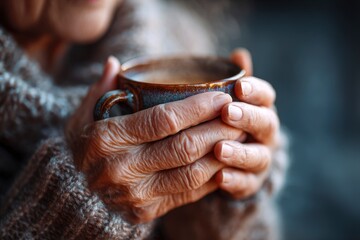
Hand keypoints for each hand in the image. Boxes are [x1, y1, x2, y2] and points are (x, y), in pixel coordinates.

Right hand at [66, 57, 245, 222]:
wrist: (74, 193)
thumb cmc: (84, 146)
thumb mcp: (82, 116)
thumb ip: (99, 90)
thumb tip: (114, 63)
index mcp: (107, 139)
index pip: (163, 120)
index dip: (197, 107)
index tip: (221, 96)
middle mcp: (122, 169)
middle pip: (184, 147)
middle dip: (218, 128)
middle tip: (238, 115)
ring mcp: (136, 195)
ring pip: (192, 173)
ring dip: (222, 152)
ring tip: (239, 135)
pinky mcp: (147, 212)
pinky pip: (188, 194)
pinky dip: (212, 176)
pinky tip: (226, 160)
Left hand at [214, 49, 279, 198]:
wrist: (239, 160)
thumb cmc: (232, 122)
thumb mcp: (233, 100)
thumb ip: (235, 80)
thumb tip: (239, 53)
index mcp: (261, 109)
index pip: (266, 96)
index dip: (255, 91)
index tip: (239, 86)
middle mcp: (266, 134)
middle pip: (265, 124)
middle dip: (247, 118)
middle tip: (227, 113)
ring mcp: (261, 159)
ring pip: (257, 156)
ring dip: (239, 152)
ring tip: (219, 149)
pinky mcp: (251, 183)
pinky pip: (246, 184)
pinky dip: (234, 181)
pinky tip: (219, 178)